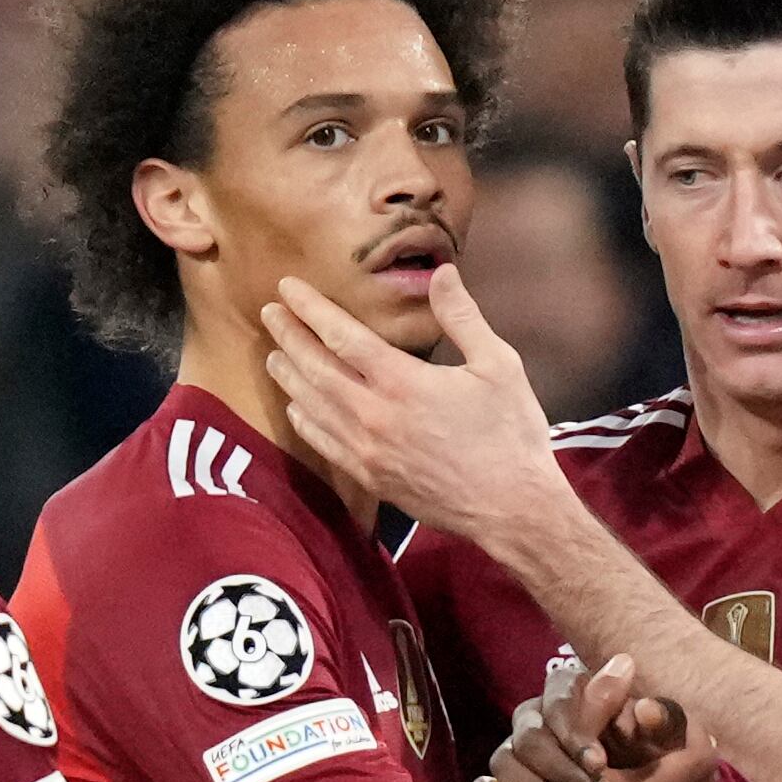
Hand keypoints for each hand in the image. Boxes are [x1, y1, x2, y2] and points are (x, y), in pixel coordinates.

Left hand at [260, 265, 566, 546]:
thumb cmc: (510, 433)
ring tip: (273, 355)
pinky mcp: (371, 478)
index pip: (341, 336)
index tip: (287, 289)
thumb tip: (442, 273)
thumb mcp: (497, 364)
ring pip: (312, 407)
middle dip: (289, 337)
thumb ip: (462, 317)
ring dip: (289, 377)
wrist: (512, 508)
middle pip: (315, 369)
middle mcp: (375, 416)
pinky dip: (304, 422)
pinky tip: (296, 408)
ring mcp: (368, 451)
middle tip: (269, 314)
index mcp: (403, 383)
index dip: (310, 309)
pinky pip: (324, 445)